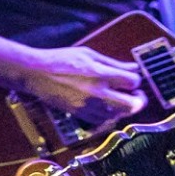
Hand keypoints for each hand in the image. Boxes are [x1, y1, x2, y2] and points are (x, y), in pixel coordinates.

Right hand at [18, 45, 146, 122]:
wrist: (36, 73)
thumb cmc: (61, 59)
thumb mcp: (87, 54)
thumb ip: (113, 63)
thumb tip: (135, 68)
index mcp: (99, 73)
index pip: (132, 82)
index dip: (136, 80)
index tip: (132, 79)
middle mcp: (97, 93)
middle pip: (132, 105)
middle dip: (138, 100)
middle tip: (135, 94)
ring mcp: (89, 106)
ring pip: (119, 115)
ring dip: (123, 108)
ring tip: (119, 98)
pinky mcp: (81, 115)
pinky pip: (104, 121)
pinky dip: (109, 115)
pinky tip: (105, 105)